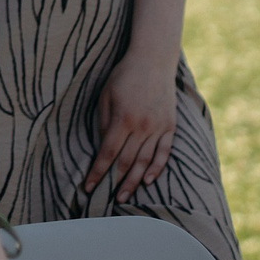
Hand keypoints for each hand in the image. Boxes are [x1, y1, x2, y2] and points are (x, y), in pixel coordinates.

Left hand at [83, 51, 175, 202]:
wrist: (153, 60)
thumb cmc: (123, 76)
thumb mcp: (106, 96)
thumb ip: (104, 122)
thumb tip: (102, 148)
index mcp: (122, 119)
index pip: (108, 153)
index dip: (98, 172)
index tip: (89, 186)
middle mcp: (142, 126)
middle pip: (127, 162)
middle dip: (115, 182)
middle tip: (106, 198)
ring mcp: (158, 128)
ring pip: (145, 162)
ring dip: (134, 181)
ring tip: (124, 196)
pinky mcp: (170, 127)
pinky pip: (164, 153)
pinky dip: (156, 168)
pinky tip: (148, 181)